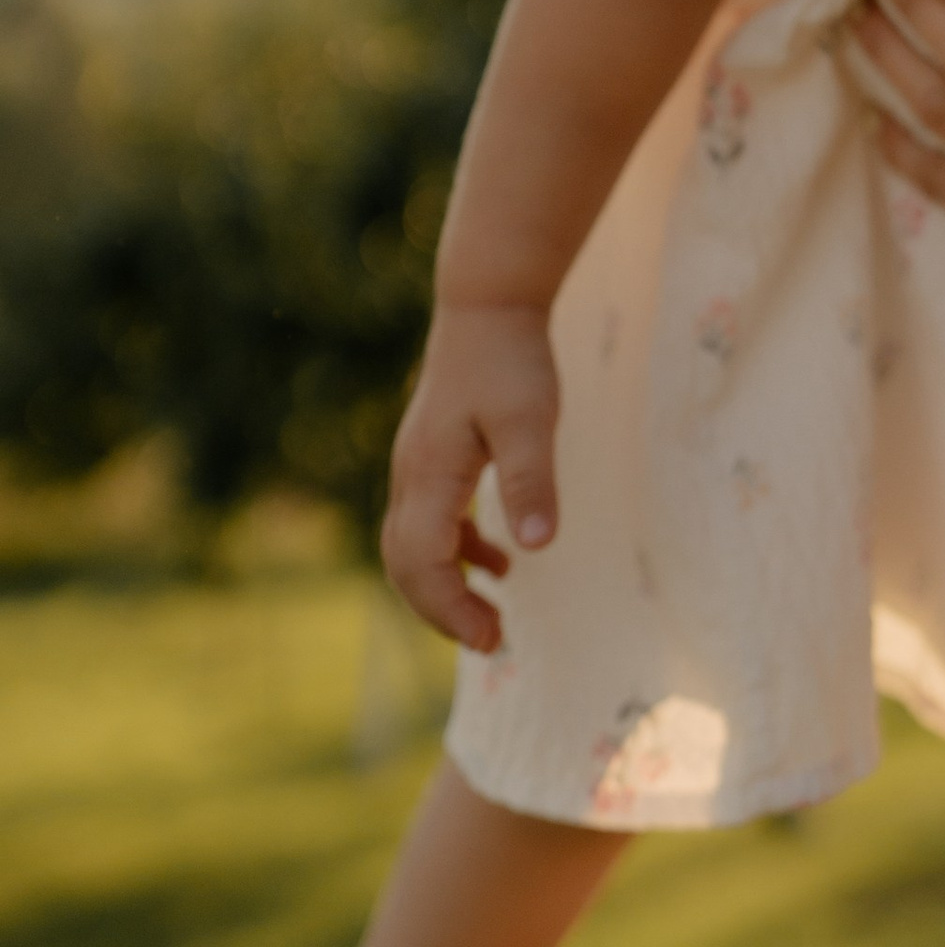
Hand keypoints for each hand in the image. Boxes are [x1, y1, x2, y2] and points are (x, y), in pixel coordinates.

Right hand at [380, 300, 560, 648]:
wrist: (488, 305)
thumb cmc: (511, 360)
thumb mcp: (530, 420)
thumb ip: (531, 481)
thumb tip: (535, 546)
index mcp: (429, 475)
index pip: (422, 563)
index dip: (451, 608)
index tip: (491, 638)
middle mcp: (411, 477)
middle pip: (406, 565)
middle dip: (442, 610)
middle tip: (491, 641)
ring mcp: (417, 467)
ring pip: (414, 548)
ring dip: (447, 587)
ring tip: (492, 618)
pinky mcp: (433, 458)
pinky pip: (431, 523)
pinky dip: (457, 553)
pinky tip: (499, 562)